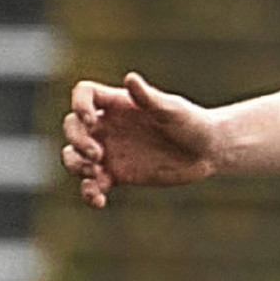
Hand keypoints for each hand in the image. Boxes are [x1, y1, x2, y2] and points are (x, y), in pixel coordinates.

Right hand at [62, 73, 217, 207]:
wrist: (207, 151)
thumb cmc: (192, 123)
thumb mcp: (173, 110)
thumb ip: (149, 98)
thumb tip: (130, 79)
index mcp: (118, 104)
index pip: (84, 94)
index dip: (79, 104)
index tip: (91, 120)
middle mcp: (108, 126)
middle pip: (73, 127)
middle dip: (77, 141)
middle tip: (98, 155)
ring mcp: (110, 151)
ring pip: (74, 156)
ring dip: (76, 166)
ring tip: (96, 175)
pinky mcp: (117, 174)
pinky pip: (93, 184)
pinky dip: (89, 192)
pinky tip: (98, 201)